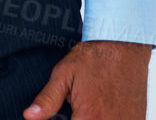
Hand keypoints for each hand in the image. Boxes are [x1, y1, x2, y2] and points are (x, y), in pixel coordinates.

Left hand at [25, 41, 149, 119]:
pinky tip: (102, 108)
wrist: (125, 44)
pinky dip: (106, 118)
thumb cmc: (96, 57)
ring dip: (92, 118)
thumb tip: (29, 116)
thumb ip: (47, 99)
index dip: (64, 119)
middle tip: (76, 107)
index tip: (67, 113)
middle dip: (77, 118)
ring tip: (90, 105)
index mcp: (89, 118)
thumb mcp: (64, 74)